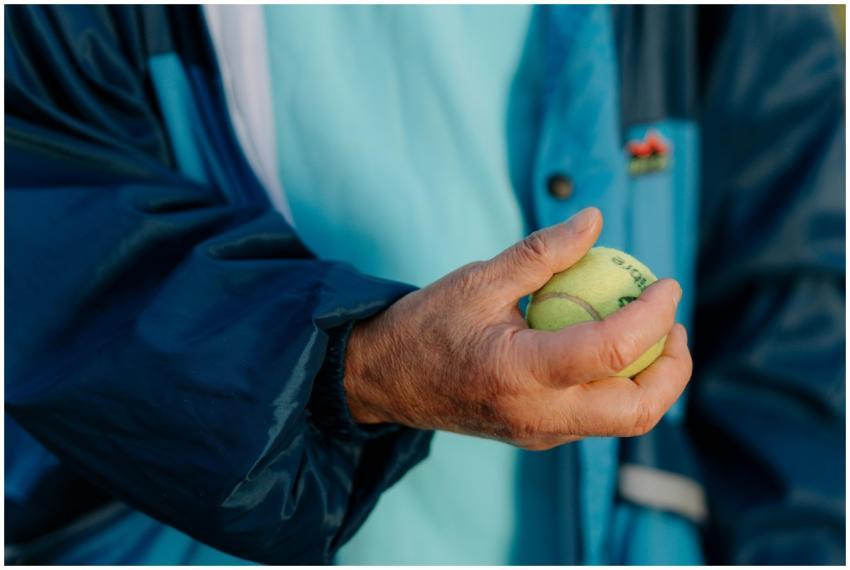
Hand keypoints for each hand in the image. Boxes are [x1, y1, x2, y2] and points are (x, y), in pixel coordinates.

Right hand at [343, 208, 691, 449]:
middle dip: (673, 367)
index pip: (614, 350)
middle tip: (672, 322)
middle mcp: (537, 415)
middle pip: (638, 411)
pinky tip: (608, 347)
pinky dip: (619, 384)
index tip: (666, 283)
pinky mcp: (537, 436)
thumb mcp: (479, 279)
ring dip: (652, 379)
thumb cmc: (426, 325)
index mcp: (520, 372)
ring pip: (623, 421)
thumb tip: (595, 220)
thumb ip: (542, 252)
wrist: (385, 380)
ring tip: (649, 332)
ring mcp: (539, 434)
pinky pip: (596, 418)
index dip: (654, 314)